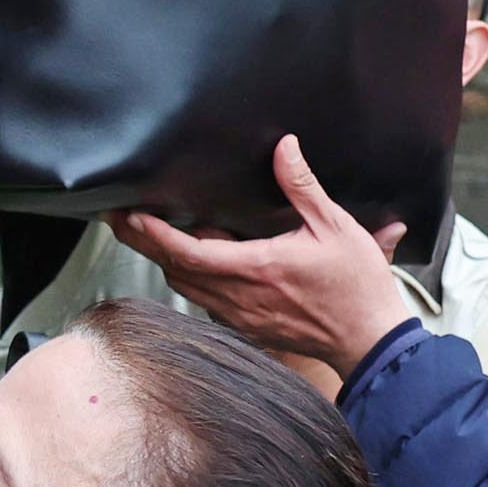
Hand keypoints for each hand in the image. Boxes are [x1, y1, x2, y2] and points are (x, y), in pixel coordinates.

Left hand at [111, 135, 414, 376]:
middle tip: (118, 218)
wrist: (369, 339)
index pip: (189, 252)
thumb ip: (303, 187)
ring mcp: (239, 315)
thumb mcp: (335, 226)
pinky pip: (204, 301)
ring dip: (165, 260)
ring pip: (186, 287)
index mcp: (257, 267)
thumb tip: (284, 147)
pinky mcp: (246, 327)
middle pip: (175, 269)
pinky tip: (190, 261)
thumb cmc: (356, 285)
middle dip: (144, 243)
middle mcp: (239, 296)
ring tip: (146, 234)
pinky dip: (190, 279)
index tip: (129, 216)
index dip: (153, 234)